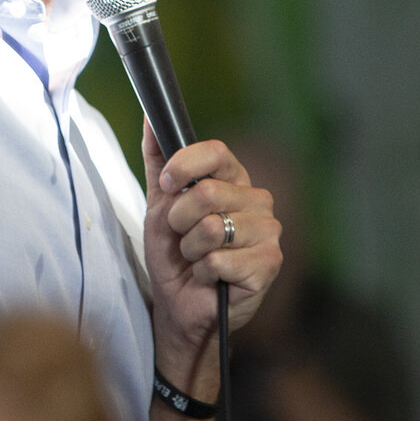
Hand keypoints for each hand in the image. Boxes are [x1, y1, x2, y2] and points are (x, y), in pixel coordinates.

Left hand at [144, 128, 281, 370]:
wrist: (179, 305)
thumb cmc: (173, 255)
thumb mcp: (159, 204)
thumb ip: (157, 160)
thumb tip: (150, 115)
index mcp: (234, 180)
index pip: (217, 151)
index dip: (184, 167)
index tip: (167, 188)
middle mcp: (257, 200)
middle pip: (208, 192)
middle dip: (179, 221)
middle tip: (182, 238)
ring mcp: (268, 231)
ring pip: (213, 228)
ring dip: (191, 250)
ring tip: (197, 259)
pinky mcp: (269, 263)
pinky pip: (220, 259)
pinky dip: (203, 272)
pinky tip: (211, 278)